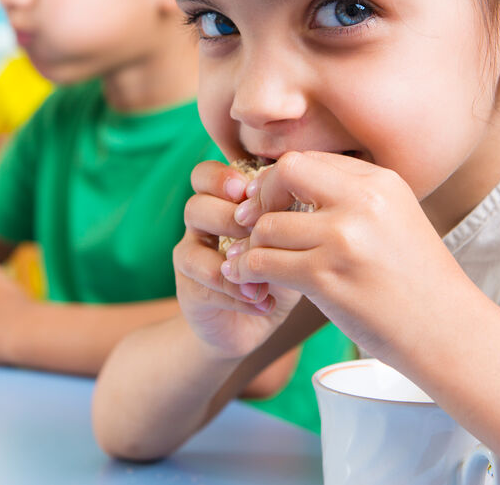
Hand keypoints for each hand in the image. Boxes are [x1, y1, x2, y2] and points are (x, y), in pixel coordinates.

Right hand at [174, 160, 301, 358]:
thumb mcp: (289, 240)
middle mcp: (201, 226)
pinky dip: (237, 293)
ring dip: (231, 256)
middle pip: (196, 205)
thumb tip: (310, 196)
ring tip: (263, 274)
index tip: (250, 192)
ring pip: (191, 247)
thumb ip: (290, 217)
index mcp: (222, 204)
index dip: (222, 179)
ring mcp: (192, 257)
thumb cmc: (278, 271)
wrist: (254, 324)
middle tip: (257, 233)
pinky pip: (205, 284)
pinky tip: (264, 302)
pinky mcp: (190, 290)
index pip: (205, 176)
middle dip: (229, 216)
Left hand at [222, 151, 463, 360]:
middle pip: (285, 172)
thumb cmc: (419, 282)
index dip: (281, 180)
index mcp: (381, 182)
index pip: (310, 159)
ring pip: (267, 225)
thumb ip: (353, 199)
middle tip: (253, 222)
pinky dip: (247, 271)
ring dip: (252, 245)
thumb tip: (294, 185)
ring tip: (249, 261)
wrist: (449, 333)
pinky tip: (248, 280)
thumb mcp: (396, 220)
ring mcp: (344, 239)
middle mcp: (362, 202)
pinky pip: (264, 262)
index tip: (271, 203)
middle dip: (261, 196)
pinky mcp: (326, 278)